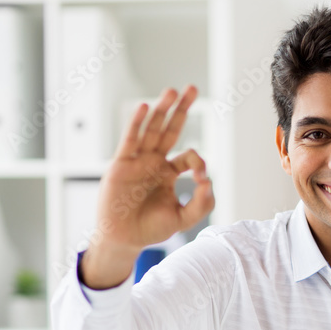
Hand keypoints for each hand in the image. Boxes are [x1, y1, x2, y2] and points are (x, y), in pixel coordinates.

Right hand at [80, 85, 213, 288]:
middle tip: (192, 88)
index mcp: (168, 172)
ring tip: (172, 91)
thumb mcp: (183, 218)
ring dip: (161, 109)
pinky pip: (130, 140)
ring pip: (151, 129)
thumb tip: (209, 181)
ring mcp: (137, 161)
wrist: (124, 240)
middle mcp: (153, 162)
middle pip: (169, 129)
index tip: (201, 177)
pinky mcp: (121, 165)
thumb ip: (202, 204)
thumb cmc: (150, 229)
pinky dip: (136, 124)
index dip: (198, 160)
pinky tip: (144, 107)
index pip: (188, 156)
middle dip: (181, 109)